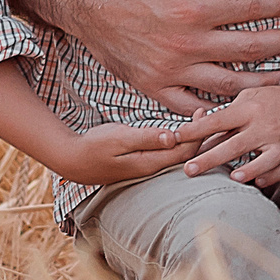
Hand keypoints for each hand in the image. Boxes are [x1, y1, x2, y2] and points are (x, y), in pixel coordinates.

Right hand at [12, 0, 279, 113]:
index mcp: (191, 7)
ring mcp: (167, 70)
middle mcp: (183, 44)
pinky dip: (215, 110)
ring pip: (227, 84)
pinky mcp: (151, 86)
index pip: (250, 9)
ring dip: (262, 83)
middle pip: (248, 50)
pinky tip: (236, 105)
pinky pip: (190, 106)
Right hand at [56, 121, 201, 187]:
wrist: (72, 159)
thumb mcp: (120, 138)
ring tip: (200, 119)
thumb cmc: (94, 146)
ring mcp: (147, 167)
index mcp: (150, 163)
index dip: (198, 132)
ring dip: (189, 138)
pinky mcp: (141, 163)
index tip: (203, 111)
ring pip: (177, 155)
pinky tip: (180, 130)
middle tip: (207, 112)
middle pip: (186, 154)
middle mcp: (152, 168)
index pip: (185, 151)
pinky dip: (177, 141)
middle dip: (199, 135)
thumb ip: (147, 138)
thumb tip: (173, 138)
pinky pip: (166, 153)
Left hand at [177, 80, 279, 188]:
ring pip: (263, 158)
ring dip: (249, 168)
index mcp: (249, 109)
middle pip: (234, 144)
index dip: (194, 129)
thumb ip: (226, 116)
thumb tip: (198, 133)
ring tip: (232, 178)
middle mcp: (264, 125)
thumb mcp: (250, 98)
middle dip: (210, 158)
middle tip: (188, 170)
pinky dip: (272, 175)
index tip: (174, 138)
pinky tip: (259, 182)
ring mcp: (279, 141)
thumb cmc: (276, 99)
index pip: (216, 120)